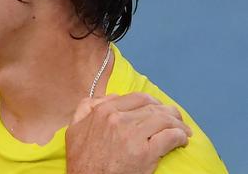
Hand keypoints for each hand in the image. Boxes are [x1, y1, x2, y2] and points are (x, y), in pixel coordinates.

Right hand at [65, 93, 191, 173]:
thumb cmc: (81, 161)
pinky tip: (182, 140)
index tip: (158, 109)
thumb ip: (86, 109)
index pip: (137, 98)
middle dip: (168, 112)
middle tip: (176, 119)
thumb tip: (105, 99)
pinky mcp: (145, 153)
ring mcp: (132, 135)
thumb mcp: (74, 129)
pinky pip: (170, 137)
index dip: (152, 102)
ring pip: (164, 119)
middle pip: (154, 107)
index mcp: (103, 111)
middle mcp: (118, 119)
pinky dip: (180, 137)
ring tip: (184, 131)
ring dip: (178, 124)